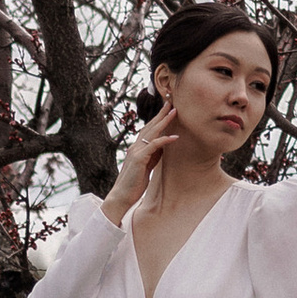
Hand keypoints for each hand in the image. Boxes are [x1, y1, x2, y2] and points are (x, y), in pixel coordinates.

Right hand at [101, 102, 182, 225]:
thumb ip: (154, 155)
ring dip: (164, 121)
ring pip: (151, 132)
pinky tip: (174, 137)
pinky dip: (164, 140)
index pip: (149, 129)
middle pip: (150, 126)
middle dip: (161, 114)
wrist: (122, 196)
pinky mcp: (139, 159)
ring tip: (175, 112)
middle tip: (171, 102)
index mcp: (137, 148)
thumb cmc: (134, 183)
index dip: (158, 119)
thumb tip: (164, 146)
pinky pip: (153, 146)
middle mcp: (135, 147)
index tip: (167, 109)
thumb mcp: (147, 166)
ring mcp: (136, 152)